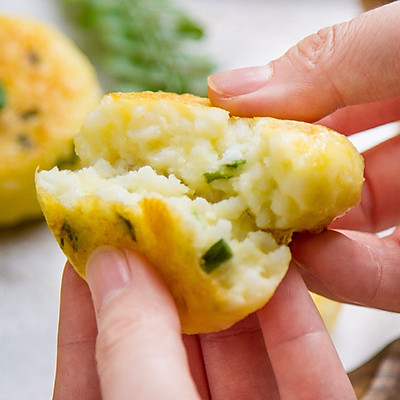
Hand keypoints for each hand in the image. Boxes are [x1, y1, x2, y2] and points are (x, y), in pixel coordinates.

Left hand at [52, 248, 354, 398]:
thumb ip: (130, 348)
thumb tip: (114, 261)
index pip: (95, 343)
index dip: (99, 280)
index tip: (109, 224)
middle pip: (174, 334)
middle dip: (180, 270)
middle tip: (182, 209)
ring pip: (242, 348)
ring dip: (242, 288)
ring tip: (237, 226)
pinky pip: (304, 368)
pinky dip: (296, 324)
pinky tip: (286, 275)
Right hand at [208, 2, 399, 312]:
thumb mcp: (397, 40)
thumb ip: (321, 63)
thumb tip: (224, 90)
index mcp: (385, 93)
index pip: (306, 119)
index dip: (258, 134)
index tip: (210, 150)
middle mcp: (397, 154)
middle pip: (316, 185)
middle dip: (267, 197)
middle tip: (219, 208)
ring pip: (345, 239)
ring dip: (297, 246)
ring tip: (254, 244)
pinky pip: (388, 278)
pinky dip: (349, 277)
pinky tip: (313, 265)